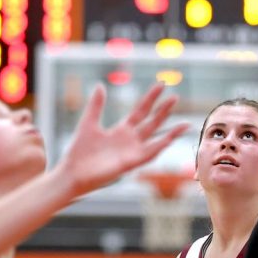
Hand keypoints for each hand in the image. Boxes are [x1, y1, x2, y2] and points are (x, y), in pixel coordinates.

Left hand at [57, 82, 188, 195]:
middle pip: (152, 123)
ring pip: (157, 140)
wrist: (72, 172)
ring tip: (186, 123)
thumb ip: (96, 105)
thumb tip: (99, 85)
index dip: (151, 98)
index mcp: (121, 130)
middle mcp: (130, 141)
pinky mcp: (130, 163)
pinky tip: (169, 139)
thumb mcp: (88, 123)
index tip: (161, 84)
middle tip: (175, 96)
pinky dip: (160, 146)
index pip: (141, 111)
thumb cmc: (79, 151)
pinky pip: (149, 155)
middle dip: (163, 110)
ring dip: (171, 132)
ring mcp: (132, 152)